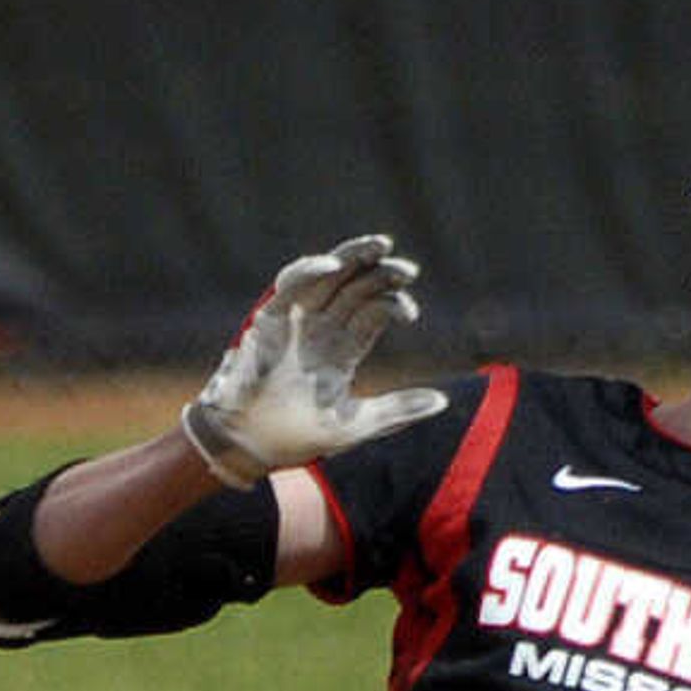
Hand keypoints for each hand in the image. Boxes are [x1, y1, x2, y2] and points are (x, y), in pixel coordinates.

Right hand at [179, 234, 441, 485]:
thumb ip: (396, 411)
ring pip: (328, 277)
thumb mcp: (354, 425)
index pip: (374, 311)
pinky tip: (331, 265)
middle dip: (382, 274)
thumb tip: (444, 402)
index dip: (394, 303)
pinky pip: (290, 285)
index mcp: (342, 350)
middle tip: (407, 269)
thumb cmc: (297, 438)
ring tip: (379, 245)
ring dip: (352, 259)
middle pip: (356, 287)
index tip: (410, 313)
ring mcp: (295, 321)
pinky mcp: (269, 319)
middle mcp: (321, 329)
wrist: (247, 444)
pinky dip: (308, 271)